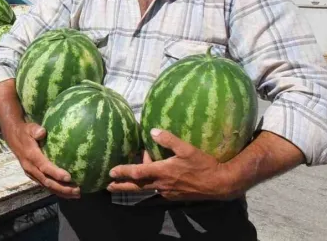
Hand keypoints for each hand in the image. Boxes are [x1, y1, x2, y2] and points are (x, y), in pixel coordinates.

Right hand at [3, 121, 80, 198]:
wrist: (13, 138)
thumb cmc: (25, 132)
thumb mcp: (29, 128)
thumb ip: (35, 130)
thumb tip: (42, 132)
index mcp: (31, 156)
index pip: (44, 167)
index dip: (56, 173)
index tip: (69, 177)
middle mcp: (30, 168)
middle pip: (47, 181)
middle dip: (62, 188)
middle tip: (77, 191)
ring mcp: (31, 173)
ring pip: (47, 186)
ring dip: (61, 192)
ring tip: (76, 195)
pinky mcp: (33, 175)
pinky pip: (45, 185)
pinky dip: (56, 190)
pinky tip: (67, 192)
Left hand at [106, 128, 240, 200]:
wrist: (219, 184)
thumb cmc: (203, 165)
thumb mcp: (187, 149)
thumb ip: (169, 140)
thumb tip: (153, 131)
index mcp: (162, 172)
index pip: (138, 172)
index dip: (123, 171)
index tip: (111, 171)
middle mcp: (161, 184)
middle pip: (136, 186)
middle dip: (121, 186)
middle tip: (107, 186)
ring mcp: (167, 192)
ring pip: (146, 188)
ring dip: (133, 186)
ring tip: (122, 184)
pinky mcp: (174, 195)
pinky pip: (157, 189)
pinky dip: (149, 184)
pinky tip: (149, 180)